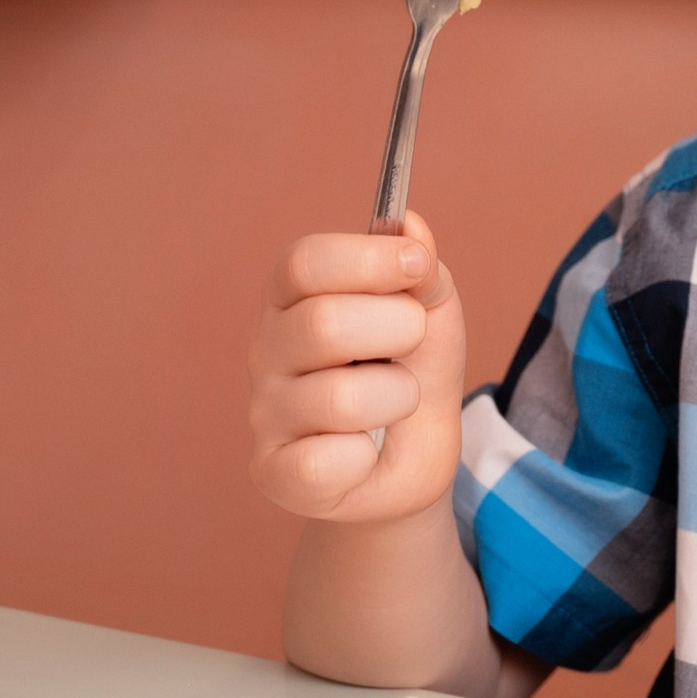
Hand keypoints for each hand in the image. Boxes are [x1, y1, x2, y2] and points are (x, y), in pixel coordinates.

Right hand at [248, 212, 468, 524]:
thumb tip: (409, 225)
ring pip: (341, 398)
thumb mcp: (430, 313)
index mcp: (293, 298)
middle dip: (398, 329)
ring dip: (397, 398)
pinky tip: (365, 452)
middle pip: (324, 322)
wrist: (411, 461)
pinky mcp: (275, 472)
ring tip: (394, 402)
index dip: (367, 258)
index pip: (304, 262)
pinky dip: (366, 457)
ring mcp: (265, 413)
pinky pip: (328, 462)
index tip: (416, 264)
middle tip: (413, 343)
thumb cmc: (409, 372)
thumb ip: (422, 270)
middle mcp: (266, 350)